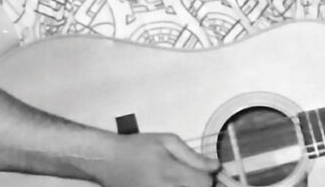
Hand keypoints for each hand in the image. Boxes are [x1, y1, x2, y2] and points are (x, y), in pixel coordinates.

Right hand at [90, 132, 219, 186]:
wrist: (109, 161)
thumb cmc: (137, 147)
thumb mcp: (167, 141)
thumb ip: (193, 156)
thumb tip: (215, 166)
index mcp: (172, 173)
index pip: (205, 183)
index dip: (209, 176)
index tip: (204, 170)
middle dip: (198, 185)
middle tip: (191, 176)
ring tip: (178, 180)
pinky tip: (169, 184)